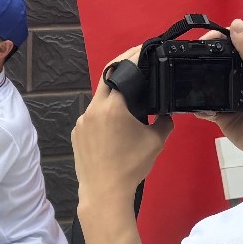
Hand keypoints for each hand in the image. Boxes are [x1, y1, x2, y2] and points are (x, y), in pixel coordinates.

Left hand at [73, 71, 172, 217]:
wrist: (104, 193)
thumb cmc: (130, 166)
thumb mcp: (156, 141)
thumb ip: (164, 121)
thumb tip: (165, 113)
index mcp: (112, 106)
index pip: (121, 70)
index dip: (133, 57)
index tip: (143, 50)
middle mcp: (93, 109)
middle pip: (107, 80)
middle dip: (122, 72)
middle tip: (138, 68)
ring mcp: (82, 121)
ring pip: (99, 100)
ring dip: (113, 96)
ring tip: (130, 100)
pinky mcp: (77, 134)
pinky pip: (92, 116)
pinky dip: (104, 114)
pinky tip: (116, 124)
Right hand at [203, 20, 242, 183]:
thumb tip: (236, 23)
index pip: (234, 43)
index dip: (219, 38)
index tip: (203, 40)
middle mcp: (242, 76)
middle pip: (217, 61)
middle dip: (203, 60)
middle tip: (188, 60)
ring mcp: (230, 95)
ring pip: (208, 83)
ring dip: (198, 83)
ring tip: (187, 82)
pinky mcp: (221, 114)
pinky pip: (205, 106)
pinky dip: (199, 105)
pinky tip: (197, 106)